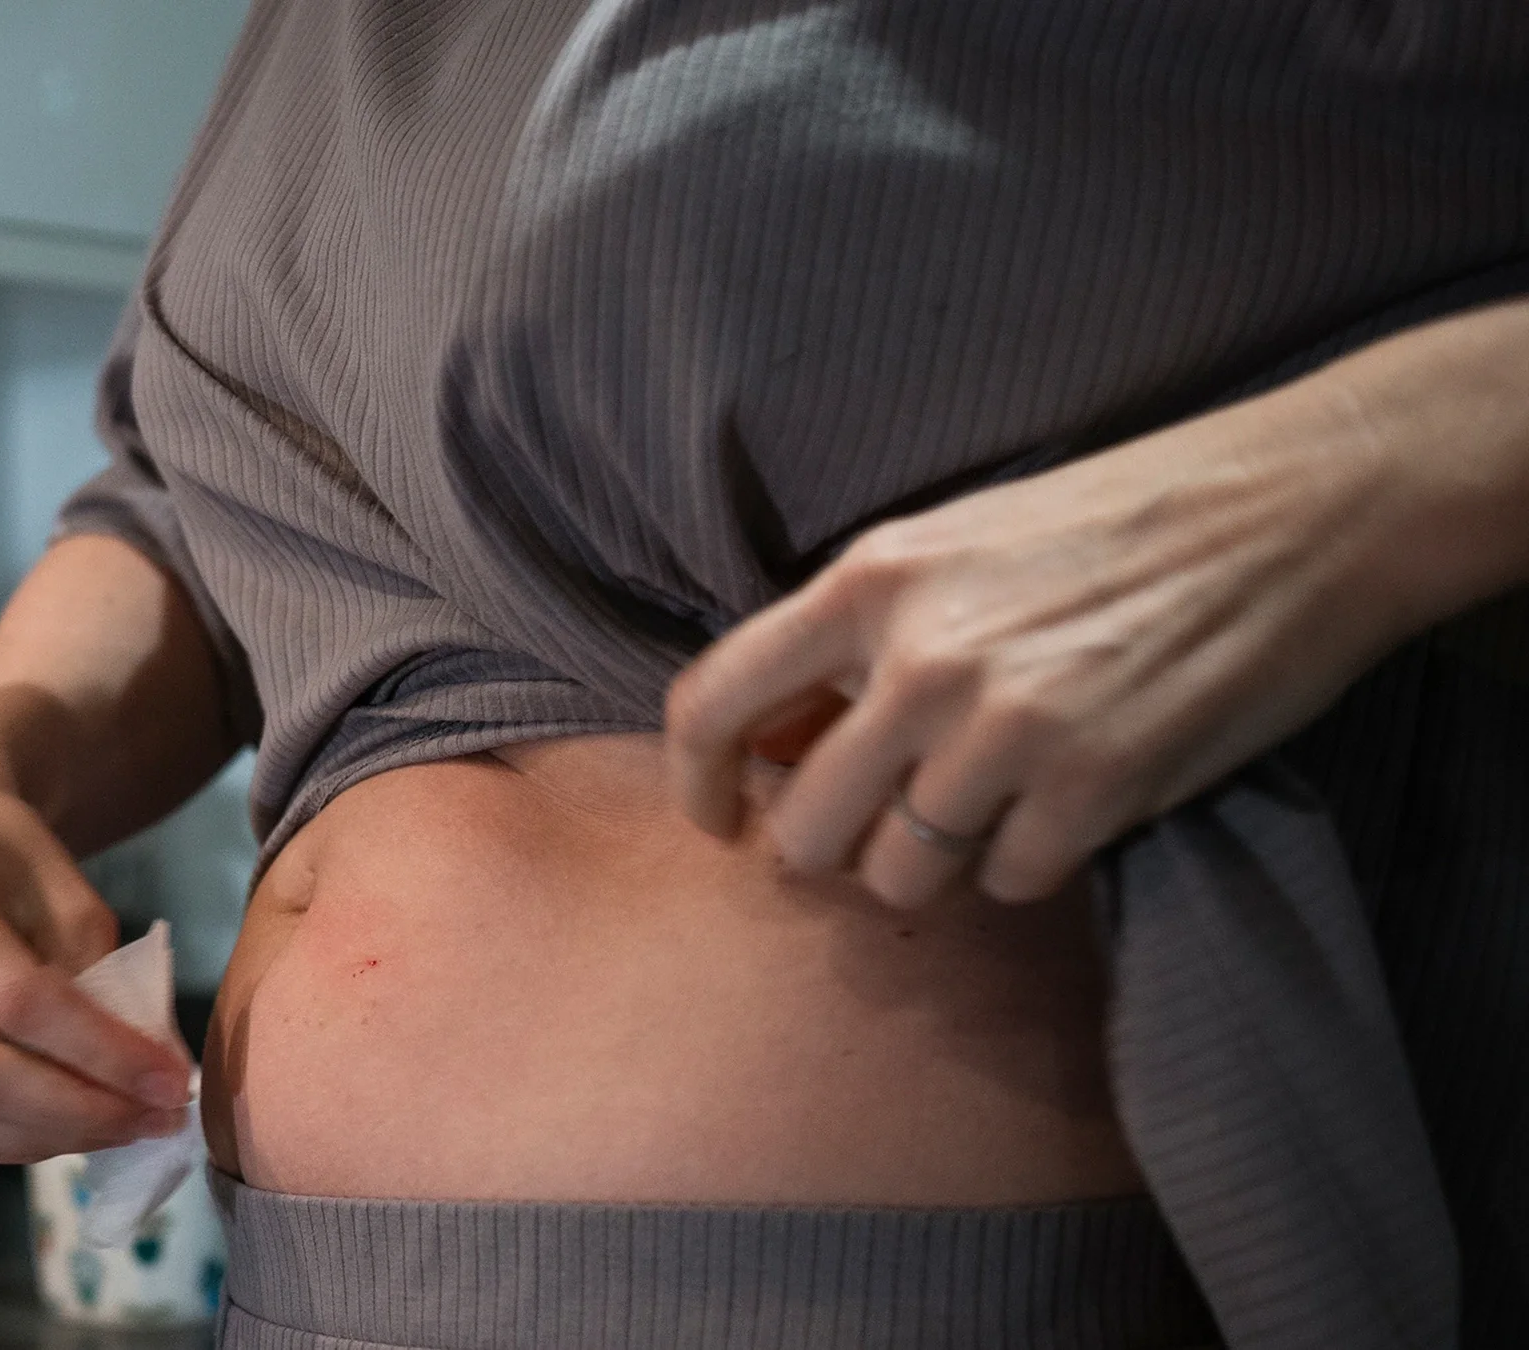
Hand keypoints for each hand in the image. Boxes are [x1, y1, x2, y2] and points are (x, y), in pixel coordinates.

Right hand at [0, 781, 193, 1162]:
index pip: (16, 999)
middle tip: (157, 1119)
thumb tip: (150, 1081)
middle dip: (79, 1112)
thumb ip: (104, 981)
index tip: (174, 1082)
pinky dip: (12, 1139)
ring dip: (50, 1139)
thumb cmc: (9, 858)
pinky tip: (72, 1127)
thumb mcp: (72, 893)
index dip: (101, 1052)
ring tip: (125, 1128)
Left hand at [664, 386, 1407, 906]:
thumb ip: (858, 630)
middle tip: (874, 831)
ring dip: (933, 864)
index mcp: (868, 582)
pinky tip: (1064, 807)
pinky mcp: (1093, 788)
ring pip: (901, 873)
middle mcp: (920, 660)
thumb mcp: (951, 542)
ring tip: (985, 809)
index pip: (714, 701)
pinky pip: (1007, 883)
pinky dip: (1026, 865)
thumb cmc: (1111, 521)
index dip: (697, 782)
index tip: (719, 818)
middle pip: (806, 826)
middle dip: (829, 848)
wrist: (1288, 510)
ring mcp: (1006, 730)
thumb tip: (779, 739)